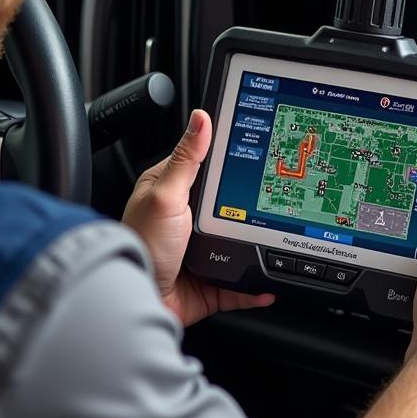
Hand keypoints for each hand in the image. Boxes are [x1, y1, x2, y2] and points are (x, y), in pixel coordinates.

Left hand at [122, 109, 274, 326]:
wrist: (142, 297)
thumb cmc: (142, 245)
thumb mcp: (166, 194)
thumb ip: (186, 159)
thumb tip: (201, 119)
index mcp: (171, 192)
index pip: (205, 166)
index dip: (229, 160)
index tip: (259, 154)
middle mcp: (185, 220)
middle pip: (228, 206)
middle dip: (248, 207)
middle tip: (273, 199)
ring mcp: (200, 251)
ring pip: (238, 242)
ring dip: (254, 245)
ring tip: (274, 238)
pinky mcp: (210, 281)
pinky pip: (240, 282)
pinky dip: (255, 285)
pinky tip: (268, 282)